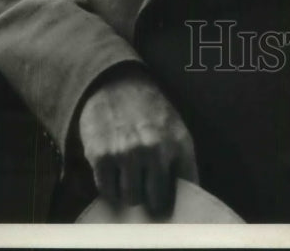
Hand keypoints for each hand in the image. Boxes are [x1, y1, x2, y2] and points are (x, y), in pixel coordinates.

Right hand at [77, 67, 197, 215]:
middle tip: (146, 189)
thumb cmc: (149, 112)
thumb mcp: (175, 129)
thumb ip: (181, 162)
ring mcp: (127, 154)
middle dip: (152, 199)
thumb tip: (186, 201)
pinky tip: (114, 172)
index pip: (188, 189)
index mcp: (179, 142)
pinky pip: (108, 192)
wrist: (115, 83)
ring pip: (131, 199)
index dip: (181, 202)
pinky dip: (110, 188)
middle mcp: (155, 149)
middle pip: (156, 203)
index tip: (175, 208)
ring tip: (129, 175)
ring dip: (130, 193)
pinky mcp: (102, 156)